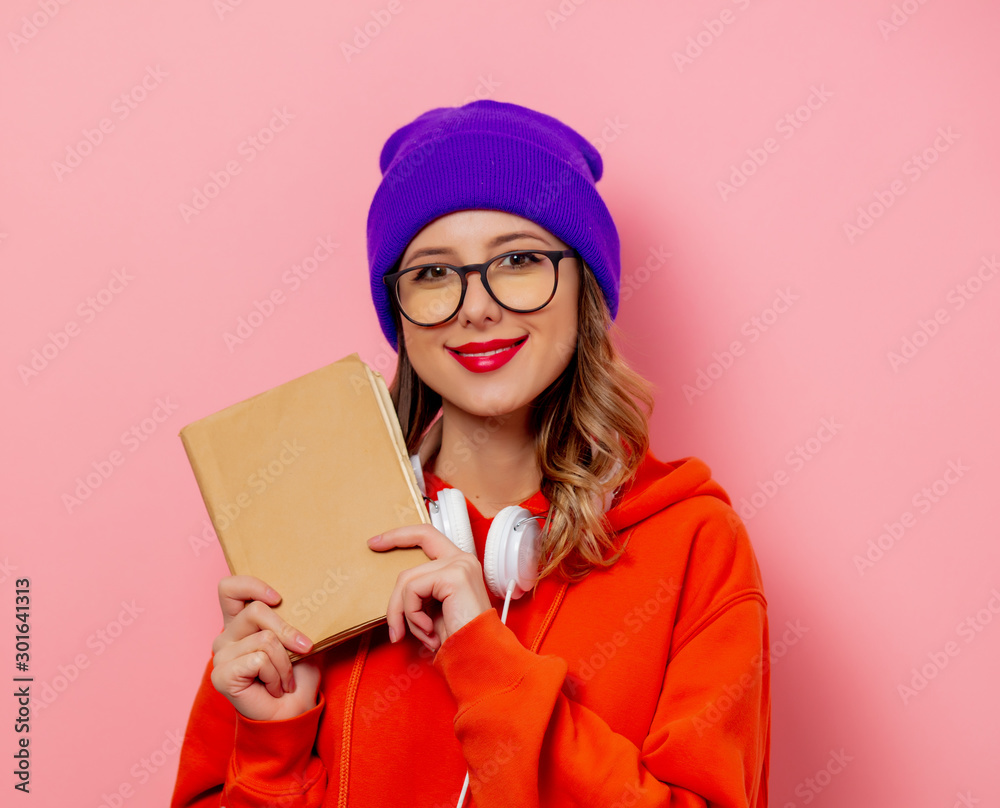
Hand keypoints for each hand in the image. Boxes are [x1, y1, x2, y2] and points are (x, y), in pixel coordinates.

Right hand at [209, 575, 321, 721]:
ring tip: (284, 680)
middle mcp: (226, 636)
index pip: (229, 588)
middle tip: (303, 650)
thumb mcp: (303, 641)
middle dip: (287, 631)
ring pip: (264, 638)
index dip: (251, 585)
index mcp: (241, 623)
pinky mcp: (221, 675)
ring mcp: (221, 656)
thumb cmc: (298, 678)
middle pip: (255, 611)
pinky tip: (273, 689)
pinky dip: (275, 675)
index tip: (279, 599)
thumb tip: (317, 602)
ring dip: (285, 663)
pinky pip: (258, 659)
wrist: (294, 714)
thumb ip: (298, 619)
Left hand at [368, 525, 491, 652]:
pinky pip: (413, 591)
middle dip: (394, 598)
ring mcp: (458, 564)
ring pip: (407, 582)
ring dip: (406, 616)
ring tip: (422, 635)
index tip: (375, 542)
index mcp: (458, 564)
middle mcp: (461, 559)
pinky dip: (414, 615)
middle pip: (409, 570)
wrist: (479, 653)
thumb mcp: (434, 610)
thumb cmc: (461, 637)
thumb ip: (419, 594)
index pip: (425, 536)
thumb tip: (392, 598)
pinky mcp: (453, 575)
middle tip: (392, 627)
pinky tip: (429, 630)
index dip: (399, 535)